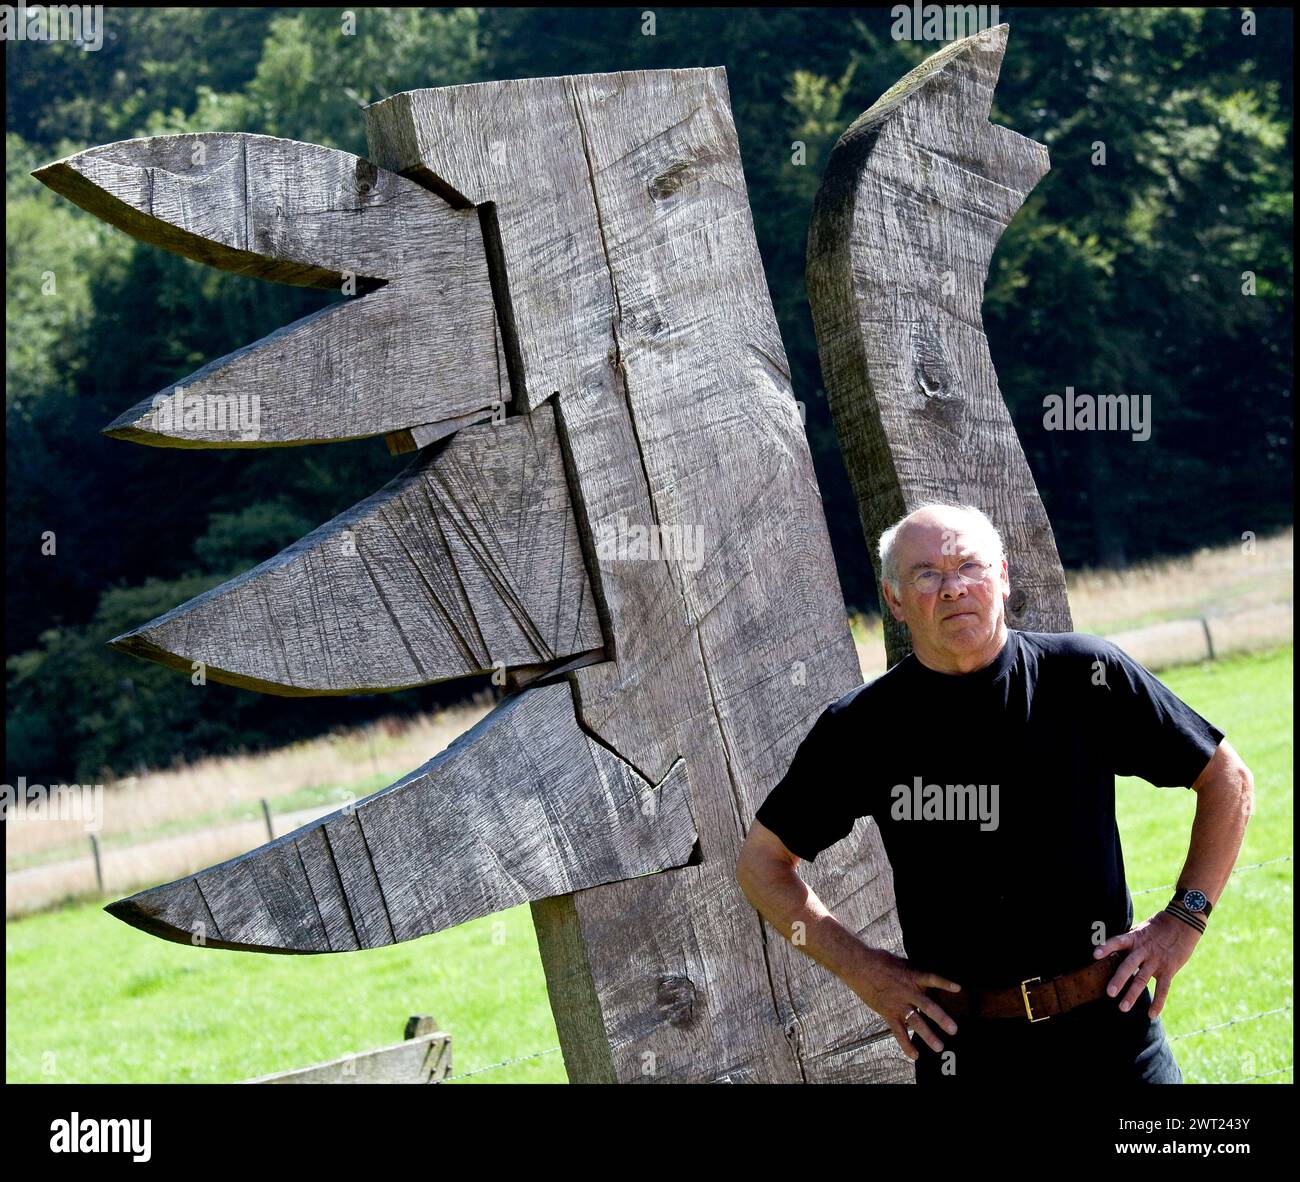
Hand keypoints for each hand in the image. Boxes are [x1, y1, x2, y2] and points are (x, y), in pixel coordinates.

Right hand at [846, 947, 960, 1060]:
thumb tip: (926, 978)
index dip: (944, 983)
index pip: (931, 978)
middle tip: (953, 1029)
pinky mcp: (888, 1013)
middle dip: (941, 1018)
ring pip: (915, 1021)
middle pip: (927, 1006)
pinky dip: (906, 1044)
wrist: (859, 966)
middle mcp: (907, 992)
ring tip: (939, 1047)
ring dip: (928, 1035)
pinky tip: (915, 1055)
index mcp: (911, 976)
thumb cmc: (880, 961)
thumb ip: (914, 972)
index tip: (958, 988)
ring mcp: (898, 1004)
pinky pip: (899, 1031)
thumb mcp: (901, 963)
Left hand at [1093, 912, 1200, 1019]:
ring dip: (1132, 994)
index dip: (1106, 947)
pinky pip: (1163, 988)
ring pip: (1142, 980)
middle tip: (1109, 993)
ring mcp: (1156, 961)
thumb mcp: (1139, 930)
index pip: (1117, 941)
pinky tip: (1151, 1014)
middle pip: (1129, 966)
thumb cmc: (1156, 927)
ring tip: (1123, 1008)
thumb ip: (1127, 942)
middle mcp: (1143, 950)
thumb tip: (1110, 951)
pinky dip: (1158, 1002)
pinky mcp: (1168, 969)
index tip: (1095, 955)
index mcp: (1134, 938)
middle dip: (1119, 979)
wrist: (1182, 924)